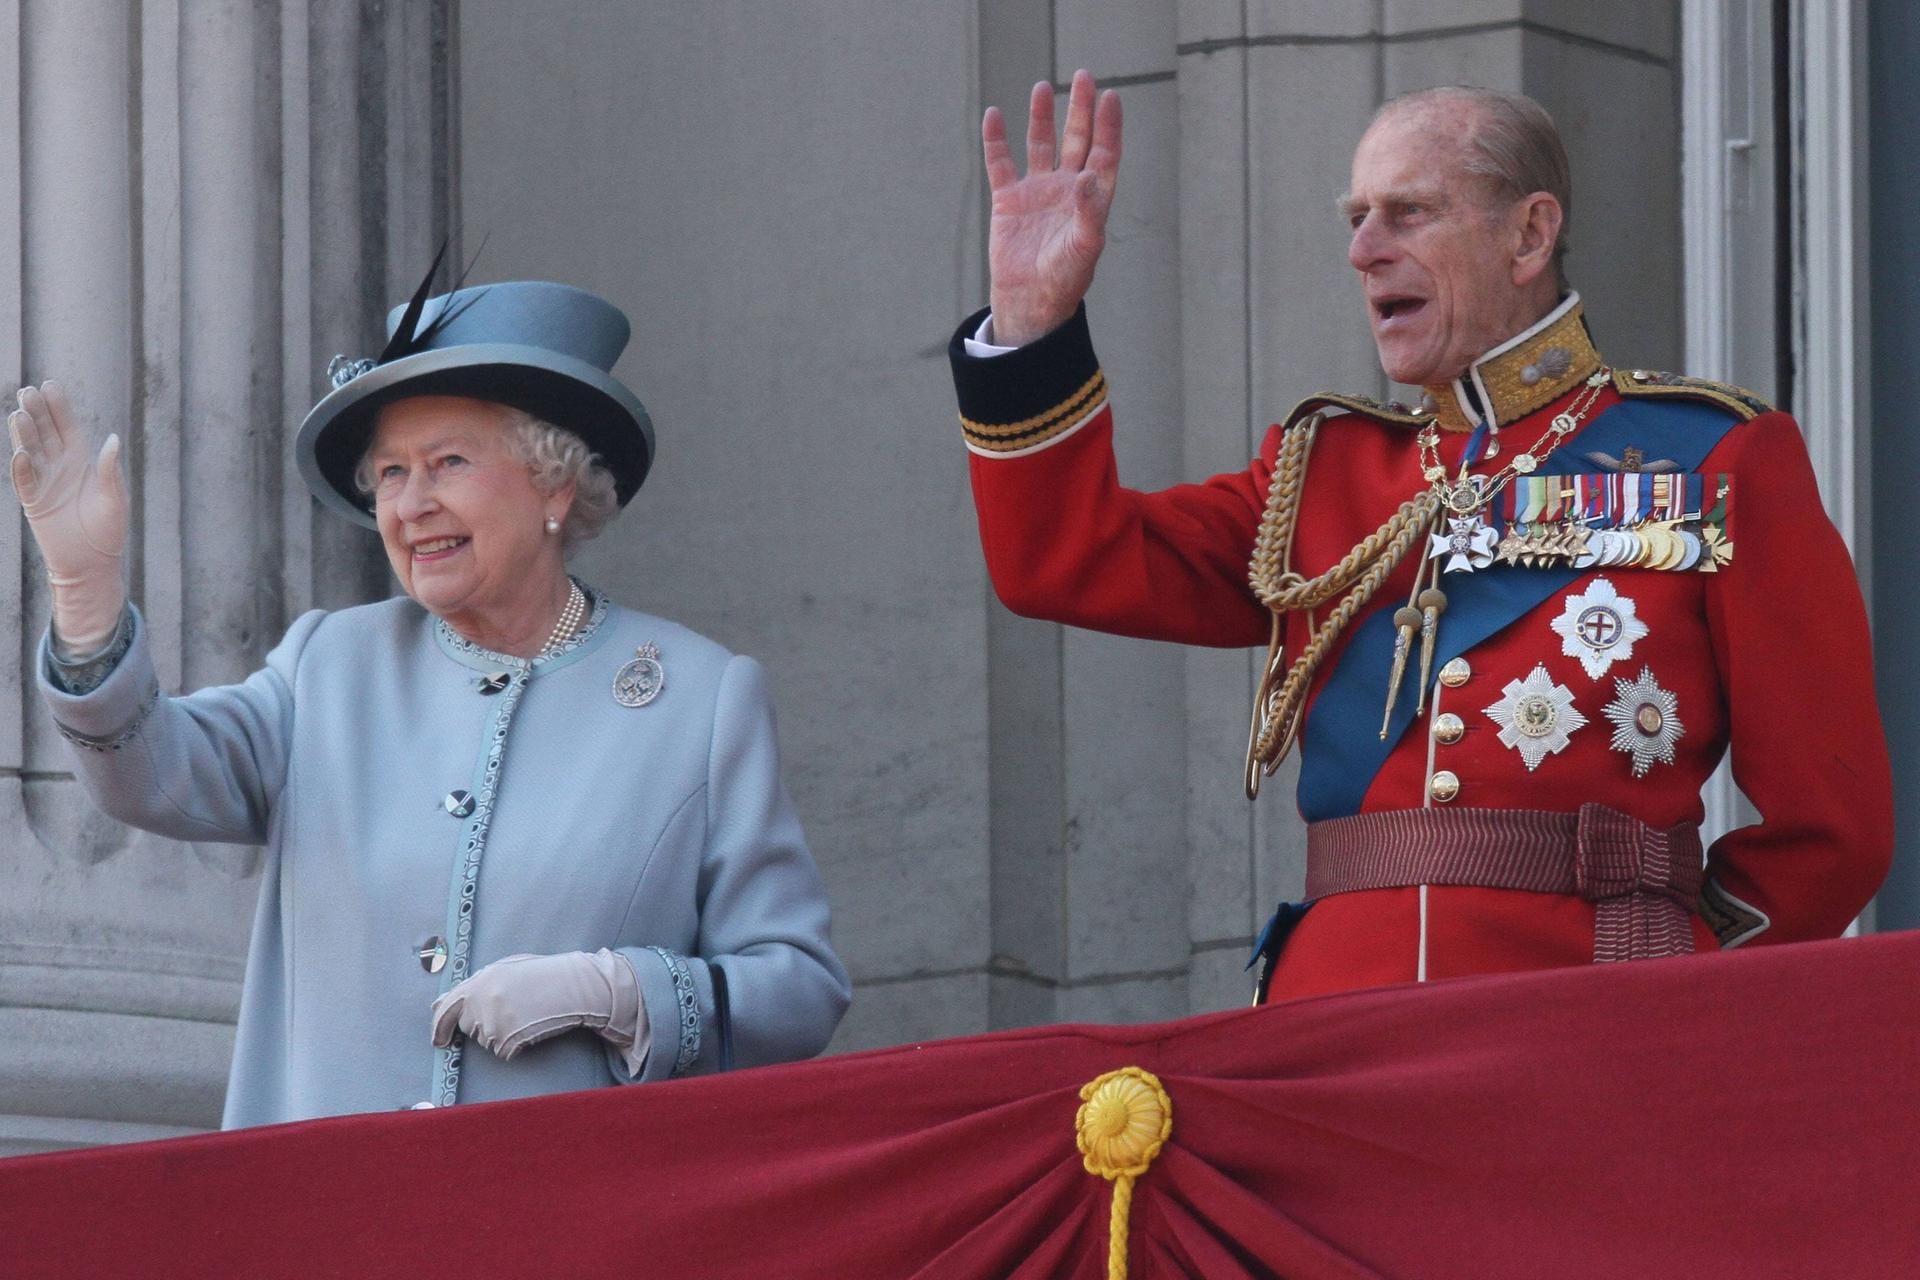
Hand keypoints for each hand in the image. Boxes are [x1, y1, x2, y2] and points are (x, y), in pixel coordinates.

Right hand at [7, 382, 127, 654]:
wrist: (93, 562)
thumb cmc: (109, 530)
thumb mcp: (115, 498)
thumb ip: (111, 470)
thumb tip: (113, 439)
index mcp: (82, 461)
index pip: (67, 427)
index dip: (59, 407)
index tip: (50, 385)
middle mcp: (61, 467)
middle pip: (45, 433)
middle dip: (37, 413)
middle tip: (28, 391)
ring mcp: (45, 482)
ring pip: (31, 450)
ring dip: (24, 433)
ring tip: (19, 412)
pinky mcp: (33, 502)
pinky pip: (25, 480)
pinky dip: (22, 467)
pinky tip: (22, 452)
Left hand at [430, 949, 641, 1062]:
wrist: (573, 986)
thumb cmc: (544, 975)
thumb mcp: (507, 969)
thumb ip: (478, 985)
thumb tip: (445, 1002)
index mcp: (478, 981)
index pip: (446, 1008)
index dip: (439, 1026)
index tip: (439, 1041)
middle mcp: (479, 1002)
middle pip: (468, 1027)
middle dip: (483, 1025)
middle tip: (511, 1014)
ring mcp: (491, 1022)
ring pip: (486, 1042)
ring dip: (502, 1034)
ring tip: (526, 1014)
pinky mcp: (505, 1040)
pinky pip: (503, 1051)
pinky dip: (516, 1045)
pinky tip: (531, 1026)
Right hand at [983, 69, 1122, 346]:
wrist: (1028, 302)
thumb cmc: (1064, 281)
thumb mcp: (1083, 248)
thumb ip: (1089, 211)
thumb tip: (1089, 174)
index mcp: (1091, 200)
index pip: (1104, 154)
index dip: (1108, 126)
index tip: (1110, 98)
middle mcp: (1066, 190)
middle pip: (1076, 140)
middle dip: (1080, 110)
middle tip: (1084, 76)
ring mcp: (1037, 193)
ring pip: (1040, 145)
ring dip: (1042, 117)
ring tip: (1041, 87)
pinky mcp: (1008, 201)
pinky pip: (1001, 164)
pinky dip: (996, 141)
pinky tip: (995, 116)